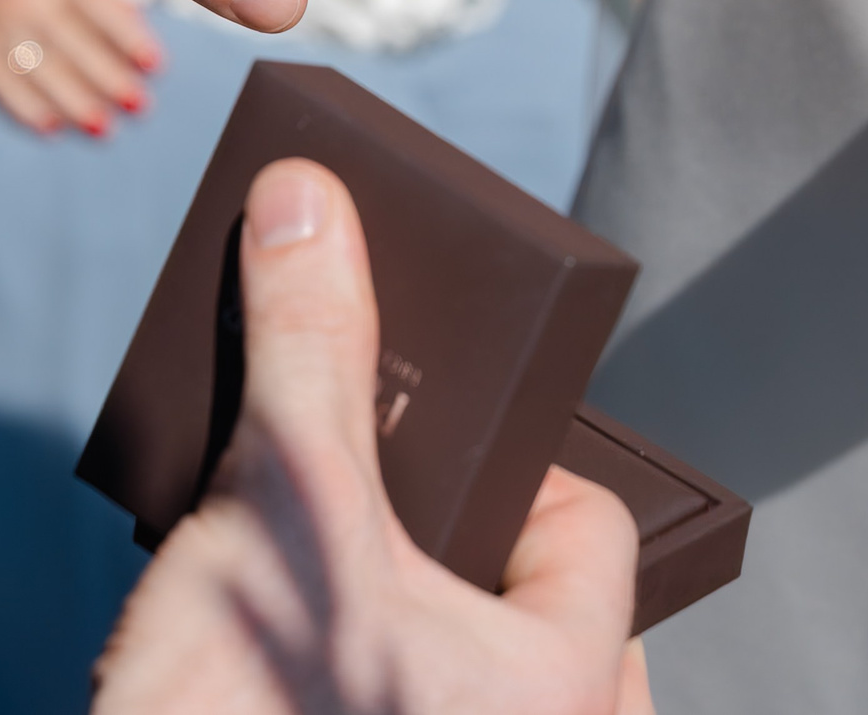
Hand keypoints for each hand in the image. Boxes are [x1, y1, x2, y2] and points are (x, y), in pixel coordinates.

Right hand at [0, 0, 159, 137]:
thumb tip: (140, 30)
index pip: (102, 10)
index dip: (131, 41)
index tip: (156, 68)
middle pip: (76, 49)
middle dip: (111, 82)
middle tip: (141, 106)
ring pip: (42, 77)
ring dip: (76, 107)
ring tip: (104, 129)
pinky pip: (5, 90)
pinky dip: (29, 113)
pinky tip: (54, 129)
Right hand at [92, 159, 648, 714]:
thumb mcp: (278, 507)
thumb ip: (307, 351)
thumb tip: (308, 203)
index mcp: (571, 684)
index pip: (589, 515)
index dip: (496, 456)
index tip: (410, 447)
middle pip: (542, 598)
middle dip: (449, 550)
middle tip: (362, 525)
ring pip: (485, 674)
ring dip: (409, 623)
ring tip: (317, 603)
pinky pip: (429, 714)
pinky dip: (374, 685)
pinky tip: (297, 671)